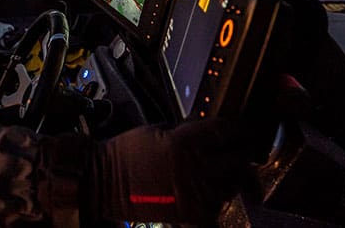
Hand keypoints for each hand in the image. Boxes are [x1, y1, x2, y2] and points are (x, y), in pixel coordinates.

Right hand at [88, 119, 253, 223]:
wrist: (103, 182)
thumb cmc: (125, 154)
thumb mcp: (157, 130)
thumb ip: (188, 130)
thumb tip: (212, 131)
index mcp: (185, 143)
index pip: (226, 132)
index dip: (238, 129)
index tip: (242, 129)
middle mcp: (195, 169)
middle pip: (237, 159)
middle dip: (239, 152)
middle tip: (238, 149)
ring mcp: (195, 195)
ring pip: (232, 184)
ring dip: (231, 176)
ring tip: (223, 170)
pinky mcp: (190, 215)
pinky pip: (218, 208)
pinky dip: (218, 199)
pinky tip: (210, 192)